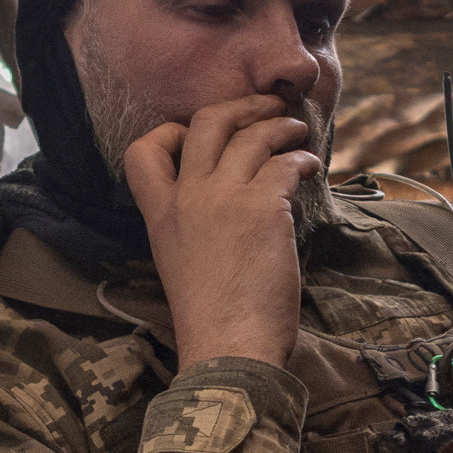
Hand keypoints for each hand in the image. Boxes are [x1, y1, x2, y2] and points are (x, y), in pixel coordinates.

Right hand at [124, 92, 319, 373]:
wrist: (228, 346)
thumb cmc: (211, 318)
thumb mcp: (181, 263)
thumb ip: (192, 226)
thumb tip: (228, 204)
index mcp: (160, 215)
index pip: (142, 151)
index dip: (169, 130)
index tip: (196, 133)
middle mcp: (187, 197)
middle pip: (206, 122)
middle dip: (241, 106)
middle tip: (267, 107)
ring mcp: (224, 198)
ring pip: (252, 135)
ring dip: (280, 127)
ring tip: (296, 133)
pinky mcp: (263, 207)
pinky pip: (285, 164)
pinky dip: (302, 159)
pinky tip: (310, 168)